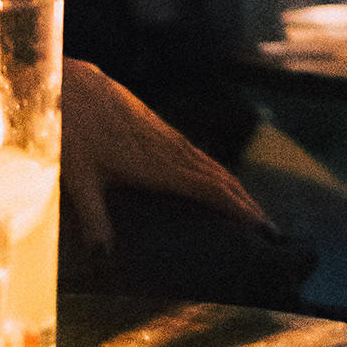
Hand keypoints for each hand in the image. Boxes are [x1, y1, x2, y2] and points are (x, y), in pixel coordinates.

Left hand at [59, 61, 279, 254]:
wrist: (76, 87)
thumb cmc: (74, 132)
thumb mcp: (80, 180)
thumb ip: (94, 219)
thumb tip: (102, 259)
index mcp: (161, 166)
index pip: (213, 190)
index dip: (240, 210)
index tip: (264, 229)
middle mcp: (174, 152)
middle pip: (223, 179)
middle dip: (249, 205)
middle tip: (272, 233)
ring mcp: (171, 139)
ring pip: (215, 166)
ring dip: (238, 190)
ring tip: (253, 213)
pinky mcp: (164, 132)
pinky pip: (203, 157)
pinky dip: (220, 175)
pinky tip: (218, 185)